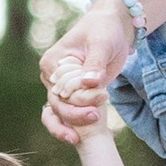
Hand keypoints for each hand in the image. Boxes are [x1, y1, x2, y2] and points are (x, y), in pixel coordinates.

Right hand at [39, 0, 132, 144]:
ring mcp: (62, 88)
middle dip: (74, 115)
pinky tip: (79, 137)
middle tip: (96, 117)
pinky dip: (73, 125)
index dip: (77, 99)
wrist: (113, 28)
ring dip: (71, 125)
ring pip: (59, 114)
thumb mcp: (101, 43)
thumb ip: (95, 63)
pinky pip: (67, 114)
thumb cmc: (104, 29)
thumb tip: (89, 82)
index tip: (101, 96)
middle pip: (57, 104)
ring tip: (81, 136)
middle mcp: (52, 77)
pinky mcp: (74, 95)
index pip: (59, 88)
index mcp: (52, 63)